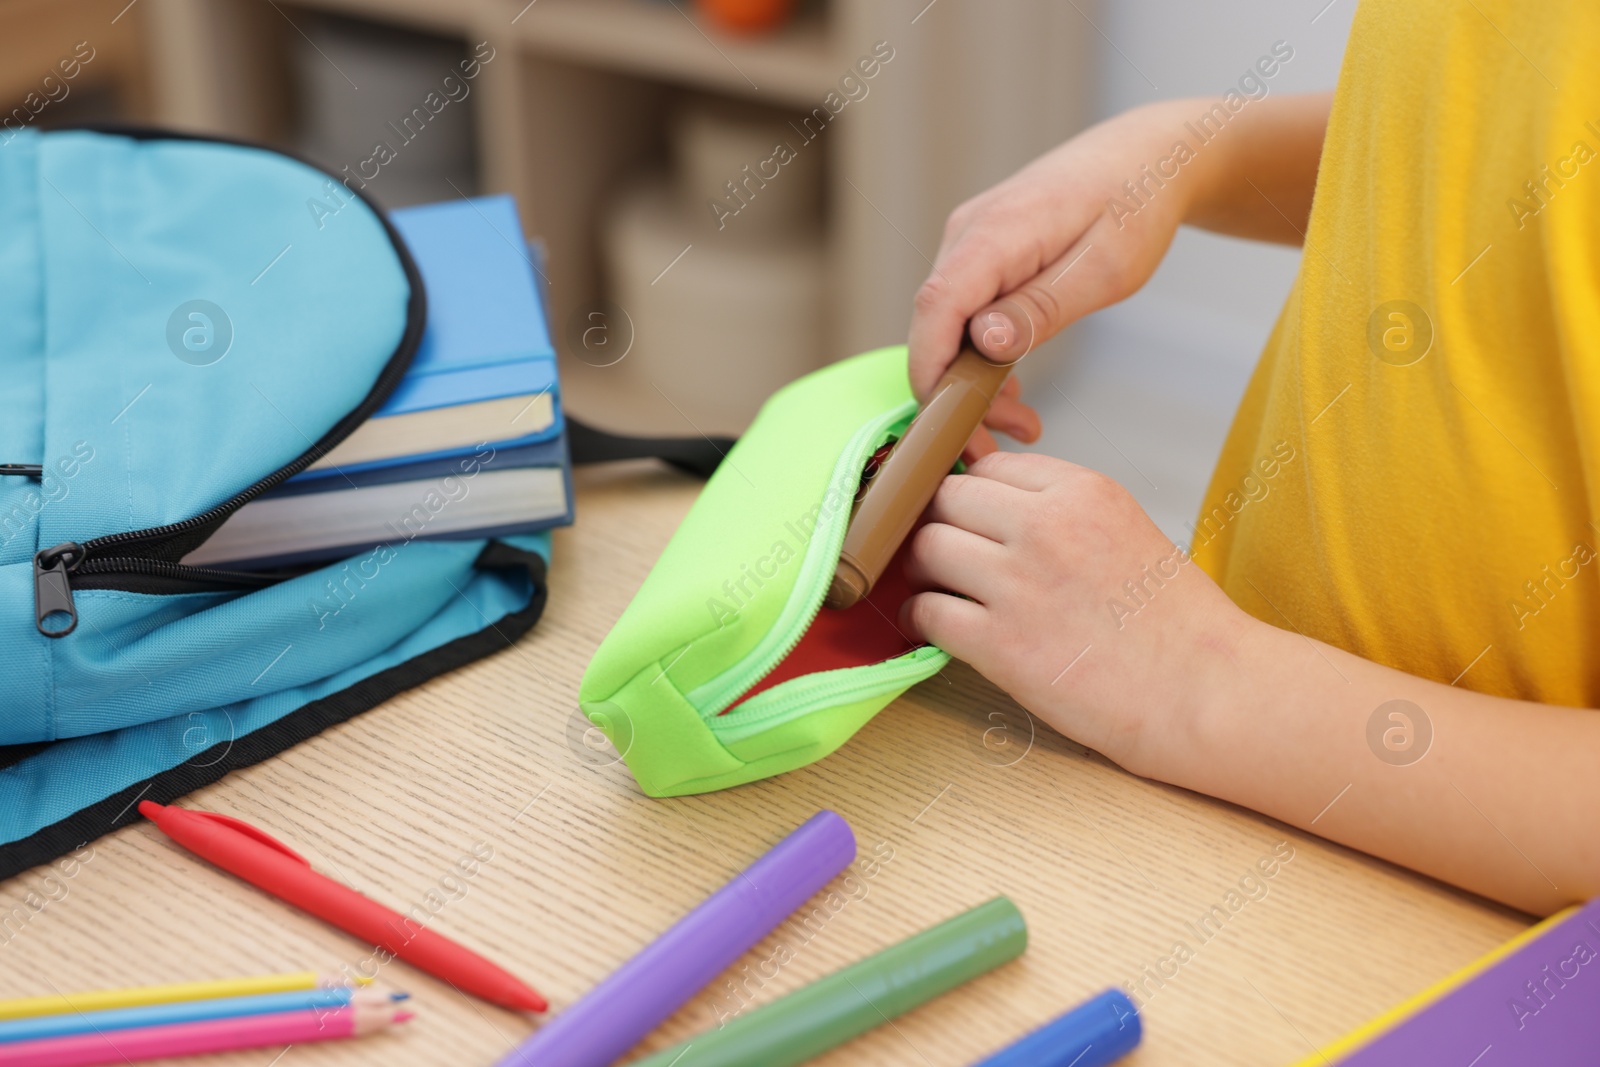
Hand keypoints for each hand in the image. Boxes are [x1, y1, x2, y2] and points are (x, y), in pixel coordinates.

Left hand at [899, 451, 1250, 777]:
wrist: (1204, 692)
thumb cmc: (1175, 624)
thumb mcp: (1126, 530)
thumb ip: (1062, 509)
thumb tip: (997, 499)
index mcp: (1082, 492)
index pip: (989, 467)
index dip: (972, 495)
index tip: (967, 518)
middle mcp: (1045, 526)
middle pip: (946, 498)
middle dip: (938, 523)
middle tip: (944, 554)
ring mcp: (1018, 583)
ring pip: (926, 548)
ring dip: (922, 569)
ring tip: (937, 588)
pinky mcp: (1000, 643)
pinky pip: (926, 611)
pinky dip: (920, 619)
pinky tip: (934, 628)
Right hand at [908, 100, 1214, 455]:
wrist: (1148, 157)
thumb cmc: (1135, 205)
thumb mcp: (1103, 269)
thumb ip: (1039, 308)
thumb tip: (980, 343)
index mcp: (996, 232)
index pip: (935, 307)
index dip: (930, 371)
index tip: (945, 425)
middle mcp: (967, 234)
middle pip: (935, 326)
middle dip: (958, 393)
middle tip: (1003, 442)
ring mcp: (969, 243)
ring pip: (949, 326)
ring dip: (974, 381)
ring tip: (1024, 422)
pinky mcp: (980, 256)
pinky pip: (965, 315)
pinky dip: (983, 357)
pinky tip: (1014, 389)